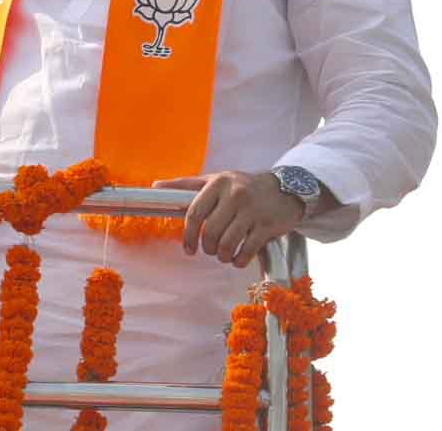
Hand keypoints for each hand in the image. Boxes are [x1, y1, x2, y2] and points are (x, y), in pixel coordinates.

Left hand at [154, 170, 305, 268]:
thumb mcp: (215, 180)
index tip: (188, 249)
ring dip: (223, 256)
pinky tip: (237, 259)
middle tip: (209, 250)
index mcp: (218, 184)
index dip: (188, 235)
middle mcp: (235, 196)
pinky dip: (239, 260)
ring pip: (228, 243)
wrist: (285, 189)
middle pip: (211, 232)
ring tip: (223, 255)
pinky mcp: (267, 226)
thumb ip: (186, 185)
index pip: (195, 213)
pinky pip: (247, 250)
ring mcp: (252, 211)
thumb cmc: (243, 186)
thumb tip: (155, 185)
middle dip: (207, 248)